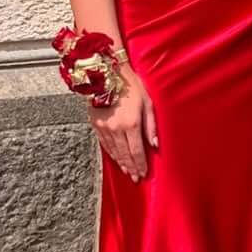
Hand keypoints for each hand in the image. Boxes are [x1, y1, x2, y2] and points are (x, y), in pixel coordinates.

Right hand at [89, 65, 157, 181]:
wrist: (106, 73)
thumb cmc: (131, 85)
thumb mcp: (147, 102)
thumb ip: (151, 126)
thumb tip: (155, 145)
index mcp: (131, 124)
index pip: (137, 152)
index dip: (140, 164)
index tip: (143, 173)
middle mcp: (116, 129)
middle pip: (125, 154)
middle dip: (131, 167)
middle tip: (136, 177)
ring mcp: (104, 127)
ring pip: (114, 151)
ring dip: (121, 163)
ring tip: (127, 171)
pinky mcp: (96, 124)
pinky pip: (104, 144)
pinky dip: (111, 153)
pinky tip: (115, 158)